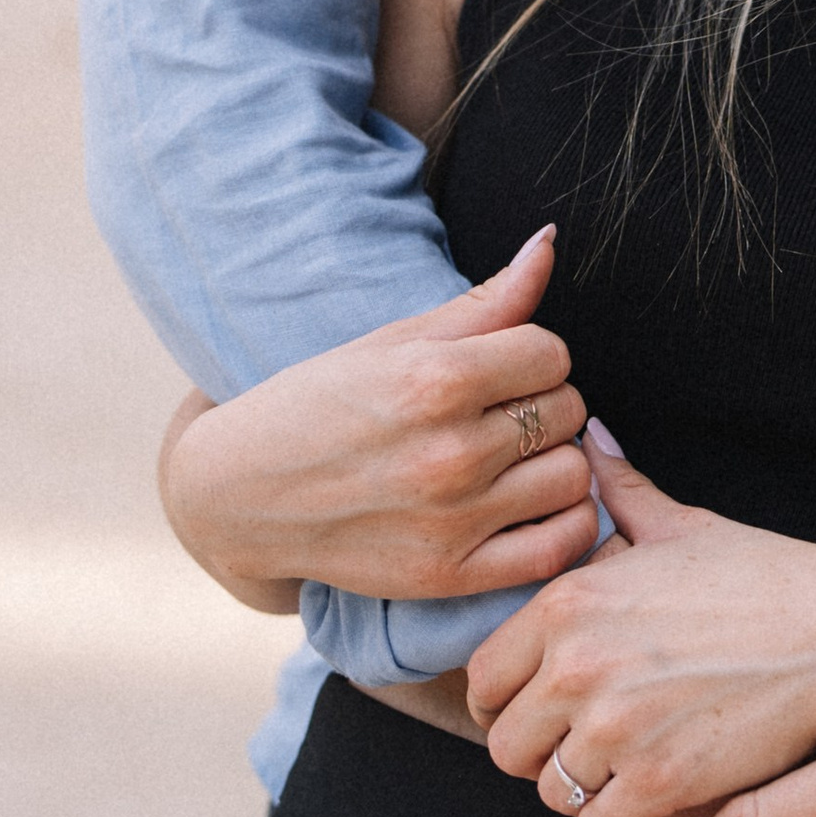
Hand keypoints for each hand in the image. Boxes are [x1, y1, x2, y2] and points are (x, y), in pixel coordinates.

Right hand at [161, 229, 599, 606]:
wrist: (240, 496)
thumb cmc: (317, 403)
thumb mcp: (392, 341)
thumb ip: (484, 300)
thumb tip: (548, 242)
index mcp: (435, 380)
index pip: (552, 353)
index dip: (529, 355)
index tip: (497, 367)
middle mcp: (450, 452)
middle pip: (568, 410)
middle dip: (541, 403)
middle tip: (495, 414)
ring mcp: (453, 520)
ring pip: (574, 476)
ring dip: (553, 461)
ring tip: (511, 458)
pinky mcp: (450, 575)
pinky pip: (561, 545)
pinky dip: (566, 523)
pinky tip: (532, 504)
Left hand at [466, 434, 815, 816]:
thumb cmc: (765, 578)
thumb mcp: (682, 527)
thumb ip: (620, 492)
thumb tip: (589, 438)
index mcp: (567, 602)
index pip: (484, 680)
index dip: (511, 700)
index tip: (546, 707)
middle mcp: (576, 665)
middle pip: (508, 747)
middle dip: (543, 751)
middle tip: (590, 746)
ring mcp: (614, 728)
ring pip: (552, 792)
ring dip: (585, 788)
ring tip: (627, 768)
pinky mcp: (657, 782)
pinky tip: (658, 792)